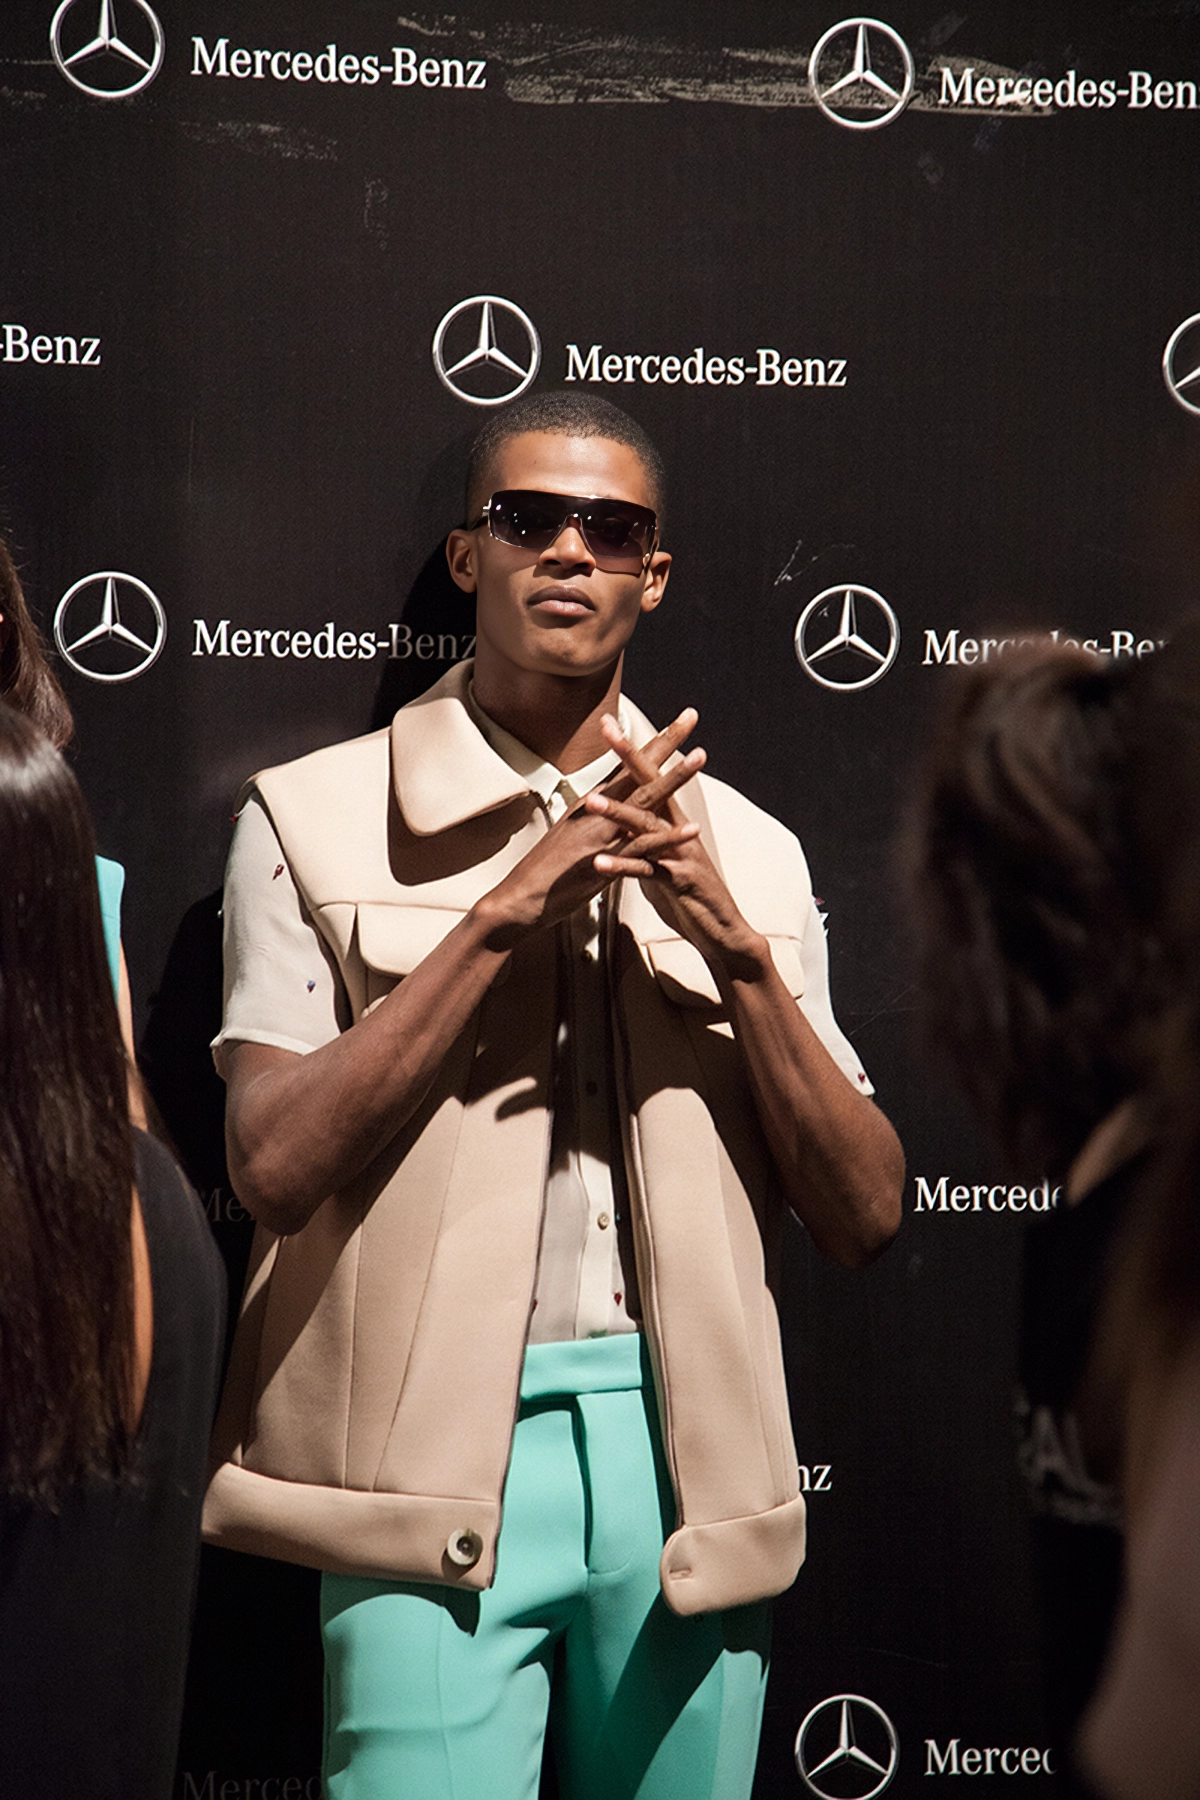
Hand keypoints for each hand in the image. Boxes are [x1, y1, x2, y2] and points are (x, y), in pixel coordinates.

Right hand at [475, 710, 705, 946]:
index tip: (673, 719)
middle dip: (666, 742)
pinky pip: (643, 848)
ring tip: (699, 757)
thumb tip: (612, 802)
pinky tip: (692, 829)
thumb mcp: (572, 833)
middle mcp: (597, 810)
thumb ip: (596, 816)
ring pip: (643, 800)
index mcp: (592, 802)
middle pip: (637, 769)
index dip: (651, 742)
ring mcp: (602, 834)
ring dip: (672, 778)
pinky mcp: (606, 864)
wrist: (519, 898)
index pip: (626, 764)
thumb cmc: (546, 870)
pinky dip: (668, 838)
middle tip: (691, 715)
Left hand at [583, 713, 766, 974]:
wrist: (722, 932)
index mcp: (670, 822)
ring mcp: (679, 853)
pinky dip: (622, 867)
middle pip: (652, 785)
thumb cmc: (690, 898)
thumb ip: (644, 844)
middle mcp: (677, 830)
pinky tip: (600, 863)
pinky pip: (646, 871)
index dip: (630, 751)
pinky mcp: (678, 882)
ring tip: (590, 801)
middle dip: (630, 756)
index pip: (648, 779)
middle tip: (609, 729)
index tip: (609, 723)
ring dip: (617, 814)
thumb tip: (627, 833)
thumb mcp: (662, 864)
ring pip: (646, 827)